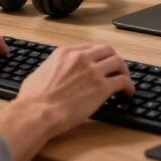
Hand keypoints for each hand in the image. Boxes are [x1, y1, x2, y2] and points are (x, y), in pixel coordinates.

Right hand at [0, 44, 133, 160]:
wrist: (37, 112)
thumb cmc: (32, 99)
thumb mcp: (38, 74)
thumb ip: (49, 69)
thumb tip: (50, 74)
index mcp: (65, 53)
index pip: (89, 48)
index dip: (98, 56)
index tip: (101, 63)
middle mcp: (81, 58)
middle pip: (107, 50)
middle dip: (114, 59)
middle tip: (116, 69)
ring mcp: (93, 71)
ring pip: (118, 62)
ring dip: (124, 71)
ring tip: (125, 80)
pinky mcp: (102, 87)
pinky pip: (123, 81)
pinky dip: (128, 85)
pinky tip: (128, 92)